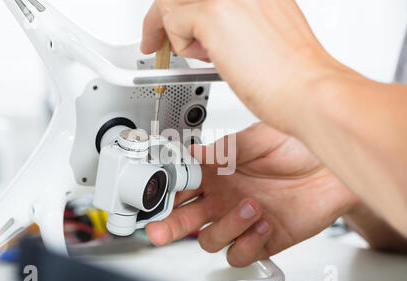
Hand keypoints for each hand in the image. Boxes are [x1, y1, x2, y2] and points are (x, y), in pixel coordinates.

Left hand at [141, 0, 350, 131]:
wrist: (308, 90)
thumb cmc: (292, 72)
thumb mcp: (263, 30)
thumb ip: (236, 20)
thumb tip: (209, 27)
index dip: (182, 7)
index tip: (173, 21)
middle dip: (164, 17)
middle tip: (155, 38)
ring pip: (172, 3)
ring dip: (175, 32)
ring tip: (200, 56)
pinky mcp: (213, 13)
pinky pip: (173, 23)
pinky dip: (181, 46)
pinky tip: (207, 59)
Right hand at [146, 123, 358, 266]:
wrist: (332, 165)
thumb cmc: (299, 145)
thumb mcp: (258, 139)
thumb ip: (224, 150)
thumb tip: (194, 153)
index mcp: (218, 172)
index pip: (182, 187)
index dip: (167, 194)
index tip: (161, 195)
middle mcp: (225, 198)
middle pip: (186, 220)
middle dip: (169, 226)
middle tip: (160, 229)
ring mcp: (242, 220)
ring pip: (211, 240)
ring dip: (225, 228)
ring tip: (250, 206)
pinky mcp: (263, 239)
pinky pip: (241, 254)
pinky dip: (247, 244)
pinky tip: (263, 224)